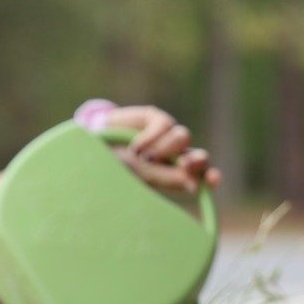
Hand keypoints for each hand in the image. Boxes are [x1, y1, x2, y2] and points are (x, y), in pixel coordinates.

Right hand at [105, 105, 219, 193]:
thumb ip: (167, 178)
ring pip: (183, 137)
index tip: (213, 180)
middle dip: (195, 160)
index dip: (209, 177)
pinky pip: (164, 124)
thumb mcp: (140, 177)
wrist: (91, 147)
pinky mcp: (154, 118)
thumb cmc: (114, 166)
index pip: (199, 175)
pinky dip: (151, 137)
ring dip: (166, 149)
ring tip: (143, 157)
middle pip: (198, 154)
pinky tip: (135, 146)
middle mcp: (172, 154)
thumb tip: (195, 185)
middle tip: (185, 165)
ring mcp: (164, 135)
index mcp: (170, 174)